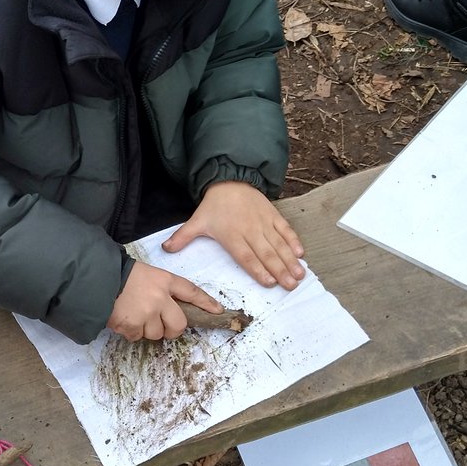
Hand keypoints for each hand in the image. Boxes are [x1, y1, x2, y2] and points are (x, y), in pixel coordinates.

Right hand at [107, 261, 223, 341]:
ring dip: (146, 329)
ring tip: (133, 314)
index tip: (217, 310)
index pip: (191, 291)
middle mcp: (159, 297)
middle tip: (160, 325)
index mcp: (165, 280)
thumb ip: (162, 290)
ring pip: (156, 334)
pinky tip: (122, 317)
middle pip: (178, 325)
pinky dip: (129, 331)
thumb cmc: (122, 275)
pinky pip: (136, 336)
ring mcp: (146, 312)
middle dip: (172, 330)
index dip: (206, 303)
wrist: (97, 278)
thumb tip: (171, 311)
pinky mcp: (131, 325)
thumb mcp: (147, 274)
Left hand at [163, 181, 304, 290]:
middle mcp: (250, 230)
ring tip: (300, 275)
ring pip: (279, 244)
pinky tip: (301, 254)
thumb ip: (183, 237)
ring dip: (290, 260)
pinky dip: (293, 241)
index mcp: (231, 235)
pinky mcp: (273, 215)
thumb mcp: (197, 221)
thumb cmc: (214, 205)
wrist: (230, 180)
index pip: (246, 256)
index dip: (258, 269)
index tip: (269, 283)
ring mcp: (263, 222)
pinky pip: (285, 229)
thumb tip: (165, 250)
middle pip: (266, 253)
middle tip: (291, 285)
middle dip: (280, 270)